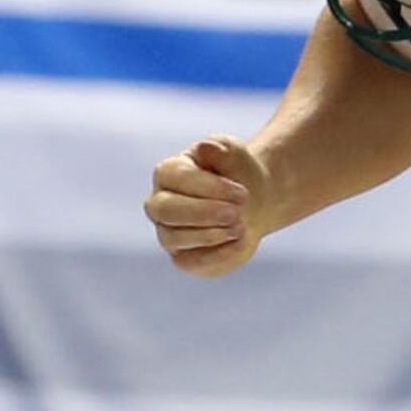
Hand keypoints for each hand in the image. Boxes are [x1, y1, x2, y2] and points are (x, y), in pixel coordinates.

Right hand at [147, 135, 271, 277]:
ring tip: (240, 226)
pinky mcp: (183, 258)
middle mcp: (159, 203)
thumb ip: (221, 149)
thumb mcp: (234, 153)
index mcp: (167, 172)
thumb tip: (205, 147)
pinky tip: (240, 242)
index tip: (243, 194)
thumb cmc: (236, 171)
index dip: (210, 188)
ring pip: (174, 238)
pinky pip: (190, 262)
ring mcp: (168, 232)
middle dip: (203, 213)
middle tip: (236, 213)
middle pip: (165, 210)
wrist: (251, 201)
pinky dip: (217, 255)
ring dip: (210, 234)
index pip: (177, 179)